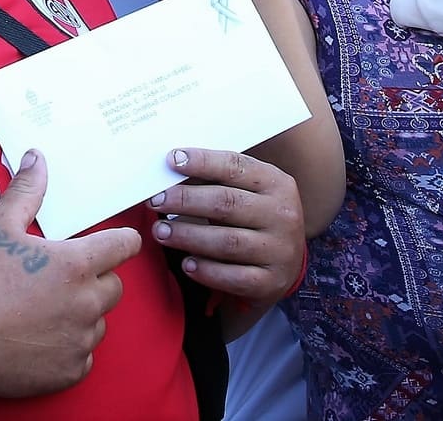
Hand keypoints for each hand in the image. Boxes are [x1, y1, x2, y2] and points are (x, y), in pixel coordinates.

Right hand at [0, 150, 140, 398]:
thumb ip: (26, 191)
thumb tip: (37, 158)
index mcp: (75, 264)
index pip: (125, 246)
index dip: (121, 240)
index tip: (115, 242)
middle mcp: (86, 304)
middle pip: (114, 286)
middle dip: (95, 279)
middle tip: (60, 279)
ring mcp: (79, 341)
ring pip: (99, 322)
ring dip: (82, 315)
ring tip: (44, 310)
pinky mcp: (68, 372)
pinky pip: (83, 357)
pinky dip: (69, 349)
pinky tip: (39, 340)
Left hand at [148, 149, 304, 304]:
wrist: (286, 265)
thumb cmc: (256, 219)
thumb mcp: (250, 192)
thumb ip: (219, 181)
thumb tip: (173, 169)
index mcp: (277, 183)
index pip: (236, 166)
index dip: (203, 162)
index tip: (172, 159)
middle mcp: (282, 215)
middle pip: (227, 203)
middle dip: (186, 200)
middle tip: (156, 200)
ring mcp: (279, 250)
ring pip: (227, 242)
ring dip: (188, 236)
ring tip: (161, 232)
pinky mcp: (270, 282)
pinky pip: (233, 277)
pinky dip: (206, 271)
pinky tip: (186, 264)